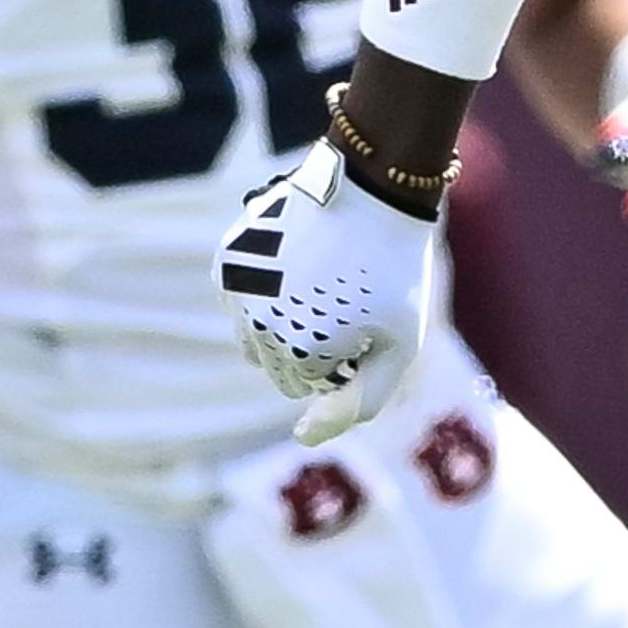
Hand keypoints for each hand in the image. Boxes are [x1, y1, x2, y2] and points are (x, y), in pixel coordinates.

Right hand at [218, 151, 432, 441]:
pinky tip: (297, 265)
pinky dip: (263, 295)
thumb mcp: (400, 347)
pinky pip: (239, 304)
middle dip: (309, 345)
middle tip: (346, 300)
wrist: (374, 190)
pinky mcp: (227, 263)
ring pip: (252, 338)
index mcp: (300, 353)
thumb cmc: (396, 273)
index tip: (366, 322)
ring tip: (322, 285)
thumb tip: (301, 438)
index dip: (342, 359)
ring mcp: (237, 293)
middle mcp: (257, 327)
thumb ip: (358, 403)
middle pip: (275, 366)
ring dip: (282, 324)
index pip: (304, 388)